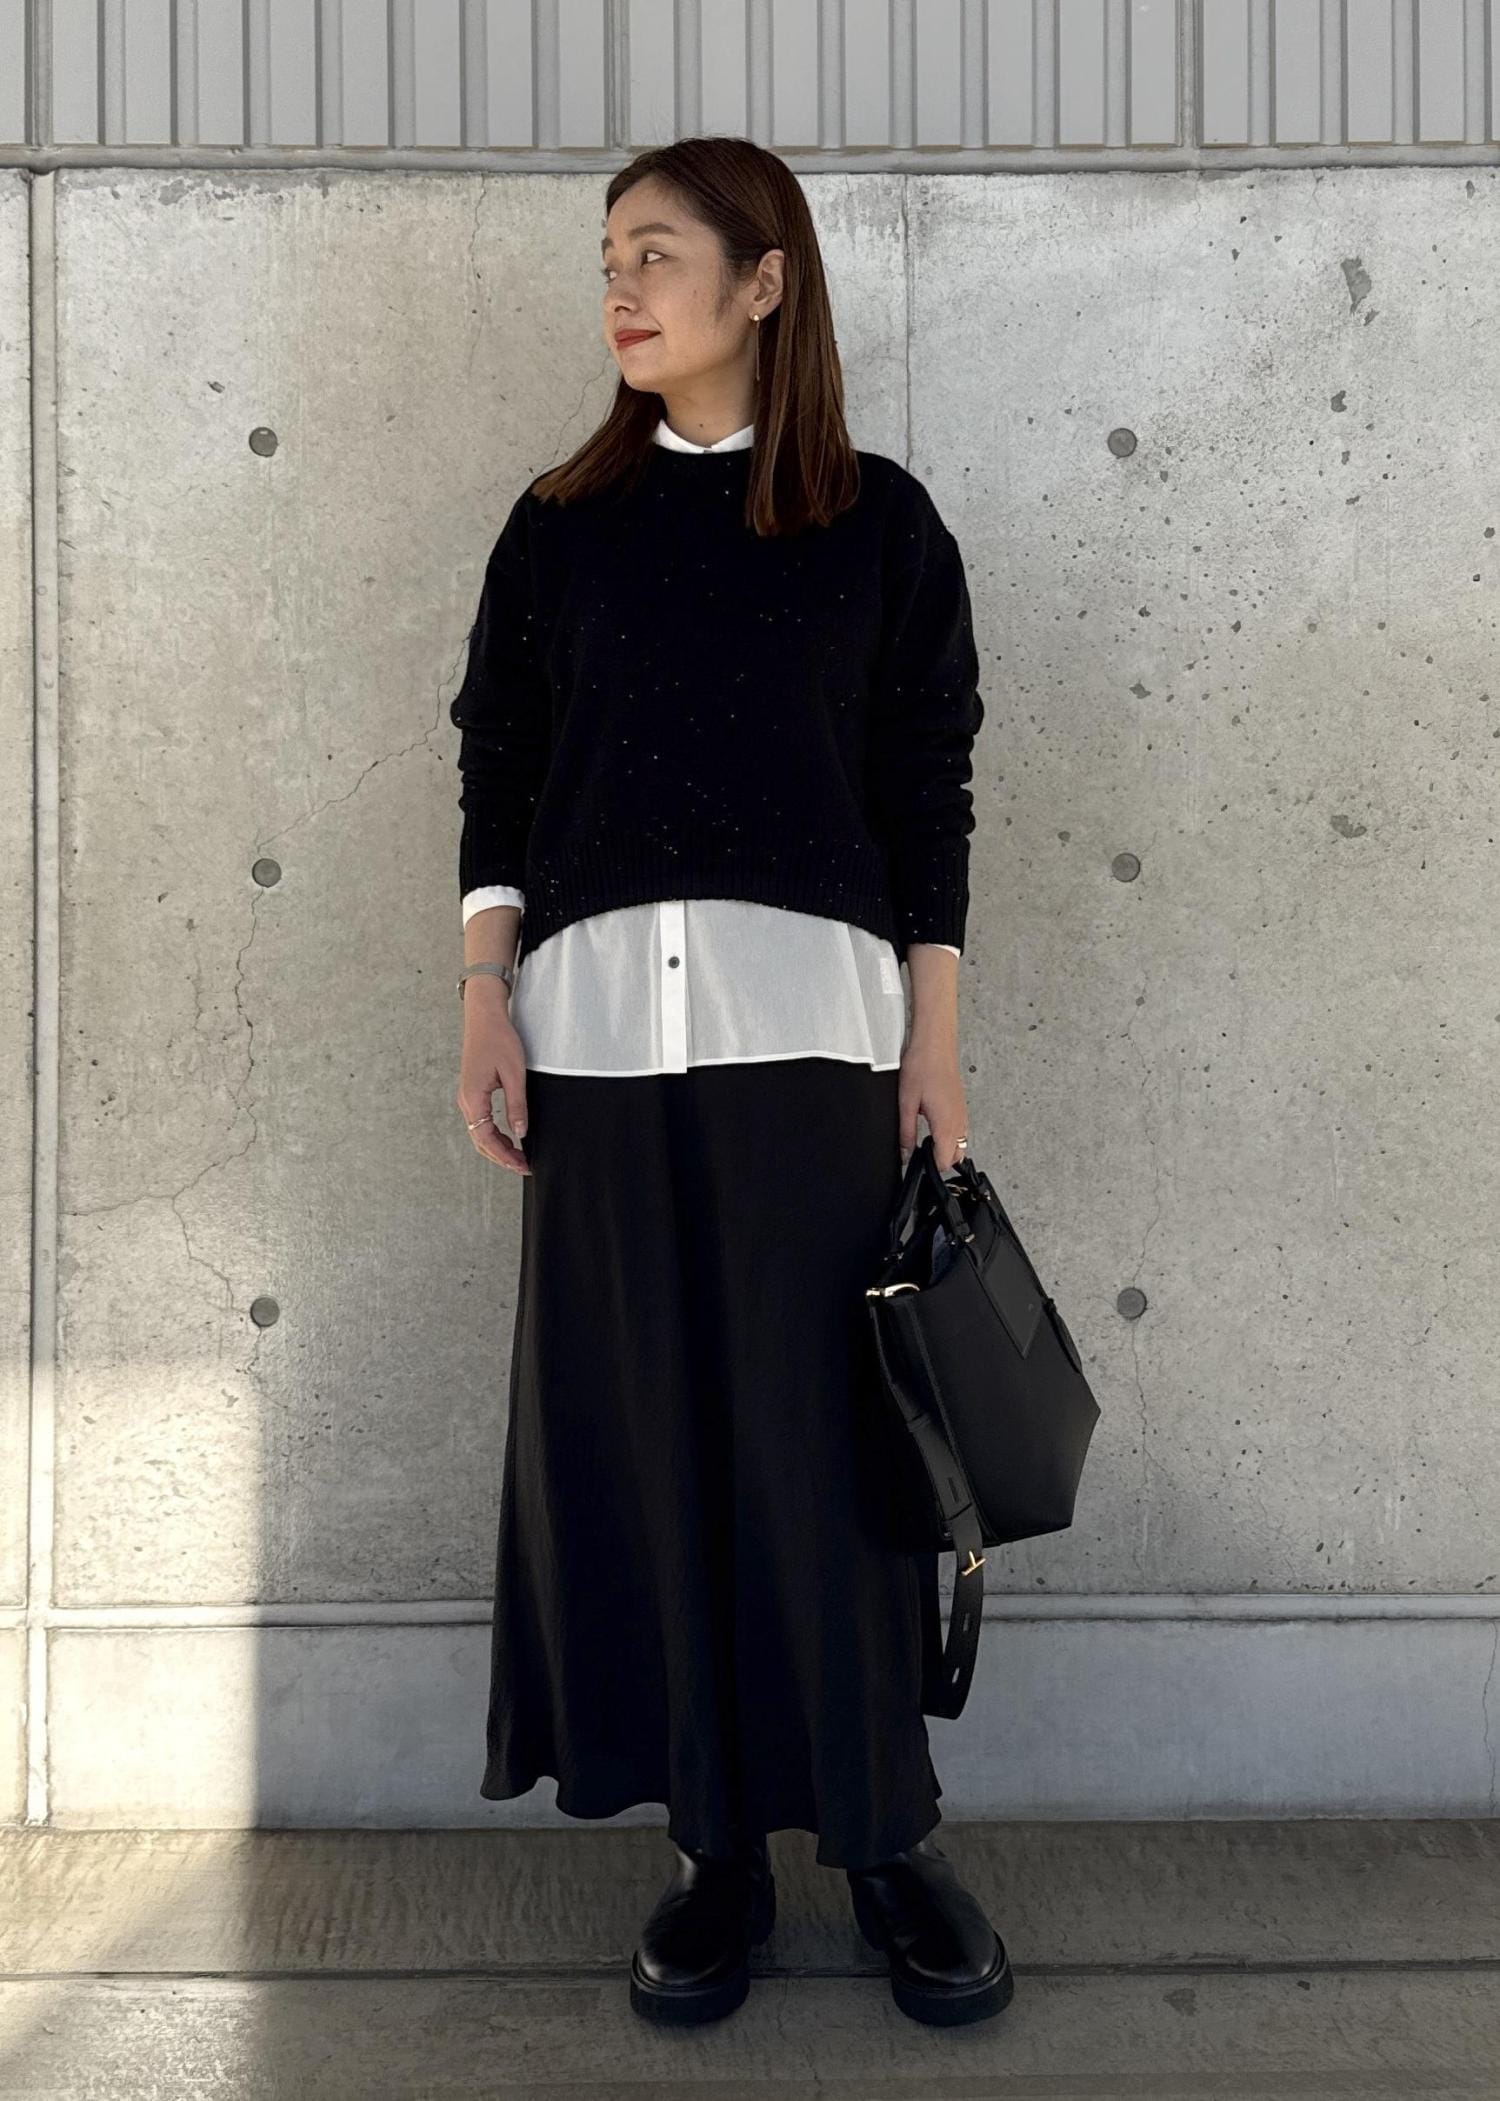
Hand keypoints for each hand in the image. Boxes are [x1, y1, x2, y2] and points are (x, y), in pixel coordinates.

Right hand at [457, 986, 530, 1174]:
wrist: (484, 1016)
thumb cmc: (498, 1039)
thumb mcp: (514, 1073)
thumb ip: (517, 1105)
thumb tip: (521, 1133)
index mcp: (473, 1098)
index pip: (486, 1139)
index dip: (505, 1157)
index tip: (523, 1166)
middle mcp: (466, 1101)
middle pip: (480, 1141)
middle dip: (501, 1157)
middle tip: (524, 1167)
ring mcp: (467, 1096)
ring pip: (479, 1132)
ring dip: (498, 1147)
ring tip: (519, 1156)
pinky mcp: (472, 1091)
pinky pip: (481, 1121)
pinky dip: (494, 1134)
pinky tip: (509, 1136)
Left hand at [897, 1029, 968, 1170]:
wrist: (935, 1044)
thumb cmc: (922, 1067)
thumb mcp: (906, 1103)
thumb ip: (906, 1133)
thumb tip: (905, 1154)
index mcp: (946, 1125)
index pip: (945, 1162)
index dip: (930, 1168)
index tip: (917, 1165)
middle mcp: (959, 1122)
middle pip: (955, 1157)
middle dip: (939, 1161)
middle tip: (919, 1154)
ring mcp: (962, 1114)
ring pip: (960, 1144)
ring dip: (945, 1148)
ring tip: (925, 1141)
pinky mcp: (961, 1106)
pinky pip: (960, 1131)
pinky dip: (949, 1136)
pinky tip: (933, 1127)